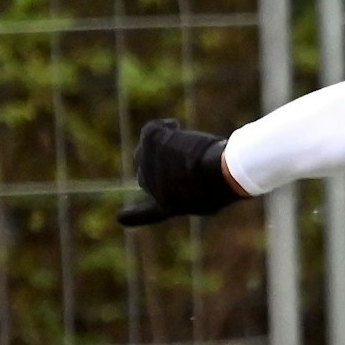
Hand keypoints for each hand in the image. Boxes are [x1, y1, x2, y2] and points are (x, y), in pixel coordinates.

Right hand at [116, 118, 240, 225]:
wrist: (219, 171)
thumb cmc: (223, 184)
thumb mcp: (211, 198)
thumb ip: (192, 193)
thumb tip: (190, 177)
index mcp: (167, 206)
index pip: (146, 214)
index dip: (134, 216)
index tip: (122, 218)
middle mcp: (151, 187)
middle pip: (148, 173)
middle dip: (163, 165)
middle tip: (186, 158)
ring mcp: (147, 164)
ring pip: (149, 150)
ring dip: (166, 145)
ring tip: (188, 144)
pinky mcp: (150, 143)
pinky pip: (151, 130)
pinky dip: (163, 127)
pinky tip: (175, 126)